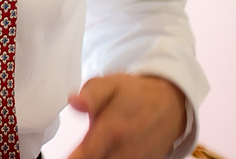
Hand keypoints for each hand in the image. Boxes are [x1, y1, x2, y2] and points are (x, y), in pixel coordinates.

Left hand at [66, 74, 186, 158]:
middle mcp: (126, 151)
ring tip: (96, 144)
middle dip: (84, 155)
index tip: (65, 153)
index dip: (74, 156)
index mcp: (113, 130)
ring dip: (98, 156)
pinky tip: (107, 149)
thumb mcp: (110, 84)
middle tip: (80, 147)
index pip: (85, 156)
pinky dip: (111, 157)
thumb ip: (90, 94)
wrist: (170, 105)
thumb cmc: (135, 94)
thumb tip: (74, 101)